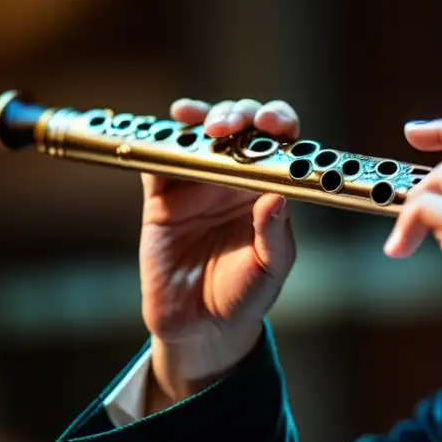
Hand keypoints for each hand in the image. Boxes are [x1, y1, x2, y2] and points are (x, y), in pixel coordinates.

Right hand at [139, 98, 298, 407]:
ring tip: (208, 126)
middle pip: (242, 127)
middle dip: (240, 114)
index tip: (274, 125)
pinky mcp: (162, 196)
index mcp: (269, 187)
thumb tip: (277, 196)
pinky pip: (160, 158)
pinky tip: (170, 127)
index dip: (279, 123)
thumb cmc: (245, 295)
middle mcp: (236, 177)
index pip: (281, 142)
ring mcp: (199, 182)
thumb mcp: (270, 268)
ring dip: (206, 117)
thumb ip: (274, 234)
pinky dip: (163, 138)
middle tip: (233, 126)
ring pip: (203, 133)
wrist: (200, 327)